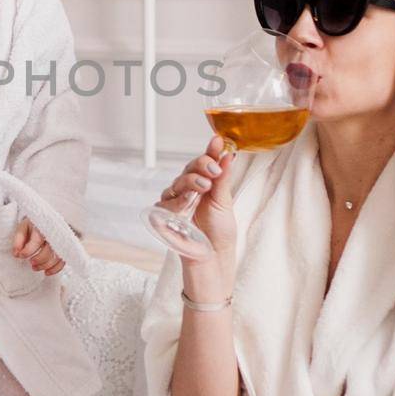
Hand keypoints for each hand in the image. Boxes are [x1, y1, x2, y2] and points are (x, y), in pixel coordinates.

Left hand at [12, 217, 65, 275]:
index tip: (20, 256)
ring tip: (35, 267)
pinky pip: (63, 261)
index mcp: (43, 226)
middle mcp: (55, 233)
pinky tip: (46, 272)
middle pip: (49, 250)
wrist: (45, 219)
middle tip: (30, 262)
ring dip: (45, 266)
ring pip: (57, 257)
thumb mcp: (23, 227)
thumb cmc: (33, 225)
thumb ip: (19, 239)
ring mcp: (62, 241)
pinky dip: (55, 269)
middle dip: (38, 259)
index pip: (37, 240)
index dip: (28, 251)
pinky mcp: (65, 248)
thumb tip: (16, 253)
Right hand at [155, 135, 239, 264]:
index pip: (205, 161)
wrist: (213, 254)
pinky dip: (176, 201)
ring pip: (177, 183)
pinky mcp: (164, 214)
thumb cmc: (219, 230)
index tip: (218, 141)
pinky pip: (166, 202)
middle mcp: (189, 188)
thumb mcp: (225, 202)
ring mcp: (176, 200)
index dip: (210, 150)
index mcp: (205, 182)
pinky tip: (187, 203)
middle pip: (189, 169)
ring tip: (203, 187)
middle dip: (201, 166)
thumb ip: (223, 178)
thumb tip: (229, 154)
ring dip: (190, 182)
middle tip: (214, 171)